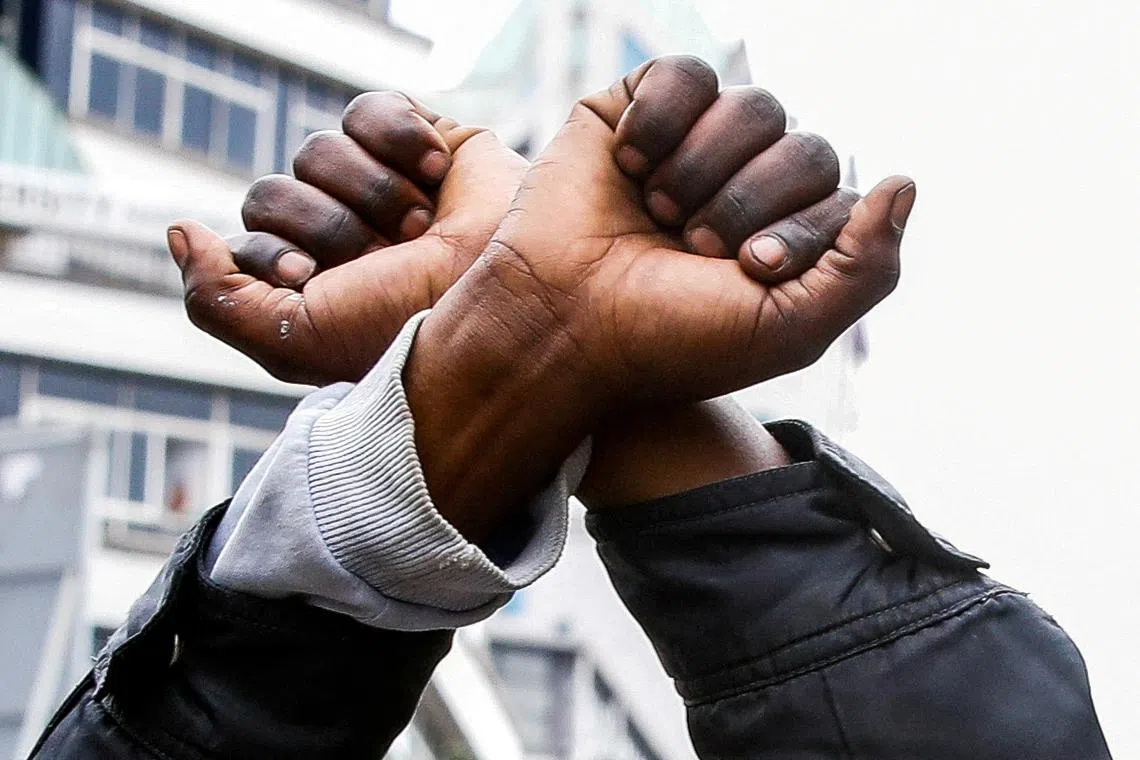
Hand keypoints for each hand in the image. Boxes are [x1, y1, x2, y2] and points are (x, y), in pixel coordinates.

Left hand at [168, 93, 525, 384]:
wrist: (514, 294)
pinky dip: (394, 134)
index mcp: (311, 284)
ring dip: (368, 191)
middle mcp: (340, 235)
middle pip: (274, 192)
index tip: (316, 279)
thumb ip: (215, 299)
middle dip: (328, 226)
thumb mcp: (295, 342)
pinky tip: (431, 170)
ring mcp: (377, 186)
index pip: (249, 244)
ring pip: (316, 150)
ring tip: (421, 224)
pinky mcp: (418, 141)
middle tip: (383, 254)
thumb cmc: (410, 327)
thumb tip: (177, 228)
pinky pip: (368, 110)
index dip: (276, 254)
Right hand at [405, 56, 914, 530]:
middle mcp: (745, 187)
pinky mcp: (637, 114)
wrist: (564, 325)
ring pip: (751, 106)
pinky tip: (630, 164)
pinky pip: (685, 75)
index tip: (742, 271)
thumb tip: (904, 182)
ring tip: (656, 211)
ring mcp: (693, 149)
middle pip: (801, 146)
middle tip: (691, 247)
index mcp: (783, 237)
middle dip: (745, 201)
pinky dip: (660, 120)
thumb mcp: (790, 329)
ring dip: (701, 168)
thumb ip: (867, 268)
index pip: (837, 196)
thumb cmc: (669, 338)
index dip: (796, 230)